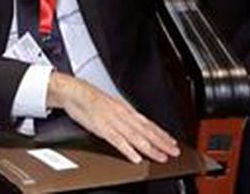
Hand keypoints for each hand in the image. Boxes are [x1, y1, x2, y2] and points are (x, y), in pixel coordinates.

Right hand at [47, 73, 179, 163]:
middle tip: (174, 151)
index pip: (148, 124)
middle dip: (161, 142)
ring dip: (150, 148)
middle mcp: (123, 115)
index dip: (161, 134)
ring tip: (160, 156)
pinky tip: (136, 157)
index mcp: (126, 110)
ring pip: (135, 137)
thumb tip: (136, 123)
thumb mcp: (113, 105)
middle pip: (146, 131)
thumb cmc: (92, 99)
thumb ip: (125, 116)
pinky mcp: (102, 128)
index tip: (172, 142)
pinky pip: (117, 141)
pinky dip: (128, 150)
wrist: (75, 92)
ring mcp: (114, 122)